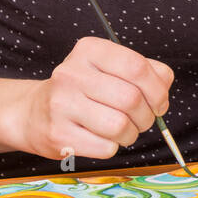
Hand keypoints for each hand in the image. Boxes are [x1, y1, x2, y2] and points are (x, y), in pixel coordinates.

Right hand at [9, 36, 173, 160]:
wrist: (33, 114)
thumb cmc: (83, 91)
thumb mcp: (110, 69)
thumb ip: (145, 71)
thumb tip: (164, 86)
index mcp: (89, 50)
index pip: (137, 67)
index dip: (157, 89)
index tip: (159, 102)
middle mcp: (71, 74)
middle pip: (131, 99)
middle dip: (147, 116)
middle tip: (143, 120)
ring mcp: (61, 105)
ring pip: (120, 126)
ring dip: (131, 134)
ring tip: (124, 130)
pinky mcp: (58, 135)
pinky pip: (106, 147)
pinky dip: (113, 146)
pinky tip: (103, 139)